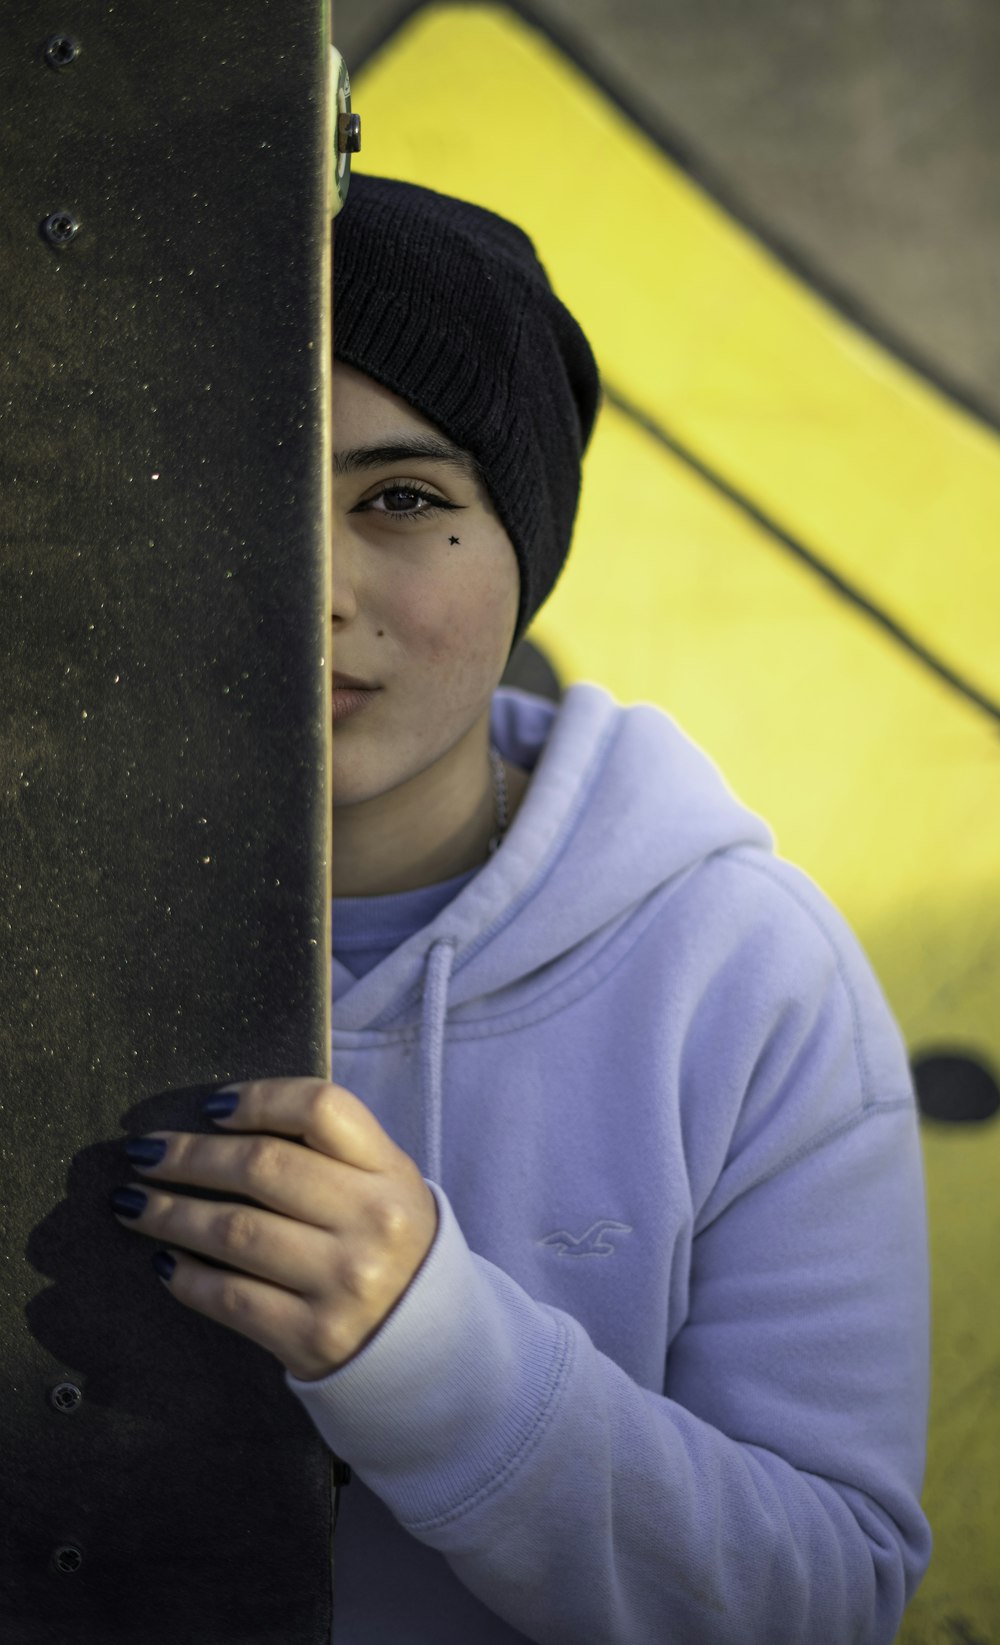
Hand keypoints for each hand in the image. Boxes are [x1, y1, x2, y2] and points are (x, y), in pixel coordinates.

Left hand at [111, 1079, 438, 1380]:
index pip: (321, 1109)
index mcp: (392, 1174)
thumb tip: (223, 1124)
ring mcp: (344, 1284)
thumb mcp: (386, 1186)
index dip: (258, 1099)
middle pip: (262, 1167)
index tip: (211, 1106)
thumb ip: (328, 1152)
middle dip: (189, 1156)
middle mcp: (373, 1224)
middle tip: (143, 1153)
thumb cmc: (390, 1249)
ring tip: (133, 1203)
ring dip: (170, 1213)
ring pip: (235, 1231)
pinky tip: (164, 1261)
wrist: (430, 1347)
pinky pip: (231, 1298)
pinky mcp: (313, 1338)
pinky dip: (187, 1277)